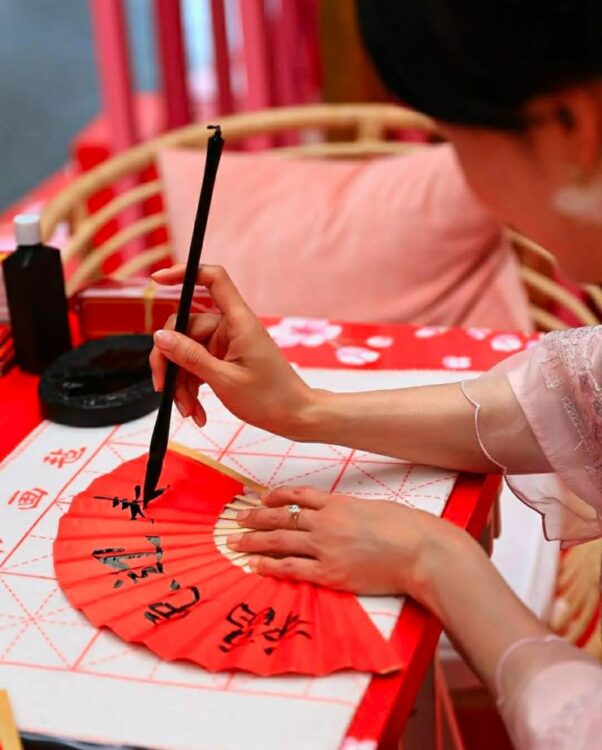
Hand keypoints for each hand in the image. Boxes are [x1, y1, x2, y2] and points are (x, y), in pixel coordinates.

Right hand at [149, 264, 314, 436]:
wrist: (294, 417)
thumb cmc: (270, 398)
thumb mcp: (225, 380)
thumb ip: (190, 357)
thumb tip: (160, 336)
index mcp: (238, 321)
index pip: (213, 279)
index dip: (185, 272)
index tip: (157, 280)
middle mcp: (230, 327)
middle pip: (185, 328)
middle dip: (170, 360)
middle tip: (163, 388)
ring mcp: (226, 344)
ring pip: (186, 352)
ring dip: (181, 383)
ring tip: (188, 411)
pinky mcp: (223, 359)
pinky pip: (196, 366)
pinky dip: (191, 389)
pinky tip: (196, 412)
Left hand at [226, 485, 468, 599]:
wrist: (421, 550)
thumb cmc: (406, 528)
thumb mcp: (374, 508)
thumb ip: (351, 511)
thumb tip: (338, 514)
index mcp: (338, 503)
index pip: (298, 496)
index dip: (276, 497)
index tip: (262, 499)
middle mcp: (326, 523)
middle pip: (281, 518)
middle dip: (255, 518)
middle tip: (237, 519)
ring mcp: (326, 548)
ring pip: (280, 542)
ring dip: (254, 541)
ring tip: (235, 542)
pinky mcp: (331, 573)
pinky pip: (292, 569)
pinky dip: (271, 566)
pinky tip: (256, 565)